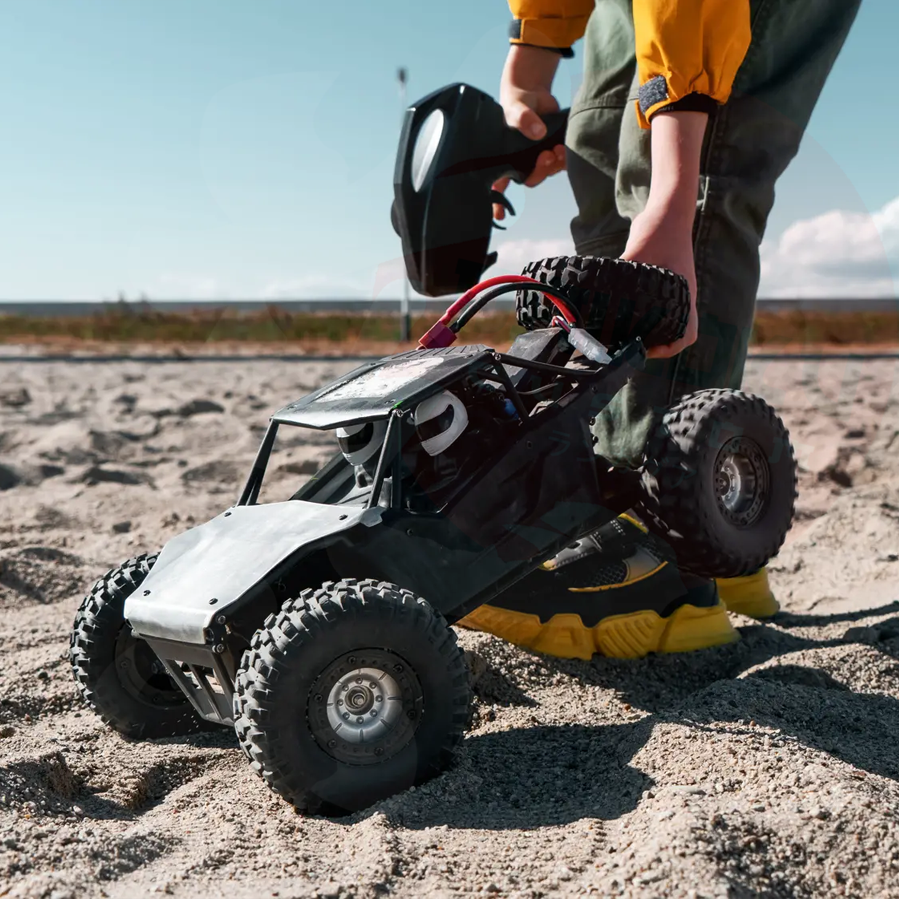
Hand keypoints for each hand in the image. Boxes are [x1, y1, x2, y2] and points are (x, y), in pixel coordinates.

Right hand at [492, 45, 565, 220]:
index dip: (498, 202)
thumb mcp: (516, 109)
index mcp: (505, 158)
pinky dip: (564, 160)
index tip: (499, 216)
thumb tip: (539, 132)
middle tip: (546, 155)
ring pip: (547, 172)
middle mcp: (521, 161)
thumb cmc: (518, 102)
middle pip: (530, 178)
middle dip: (540, 171)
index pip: (498, 184)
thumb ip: (524, 119)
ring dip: (554, 164)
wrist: (534, 91)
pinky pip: (560, 163)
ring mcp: (538, 157)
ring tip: (557, 149)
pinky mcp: (553, 149)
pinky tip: (564, 149)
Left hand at [622, 111, 708, 359]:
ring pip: (663, 322)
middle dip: (653, 345)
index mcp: (684, 295)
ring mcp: (672, 291)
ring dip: (646, 332)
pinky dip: (639, 316)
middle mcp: (680, 297)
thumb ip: (623, 275)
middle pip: (674, 333)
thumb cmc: (659, 230)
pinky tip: (617, 315)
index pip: (687, 334)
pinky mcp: (660, 284)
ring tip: (619, 335)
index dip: (670, 348)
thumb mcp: (638, 254)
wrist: (667, 208)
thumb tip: (601, 295)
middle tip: (627, 345)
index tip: (648, 349)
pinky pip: (652, 308)